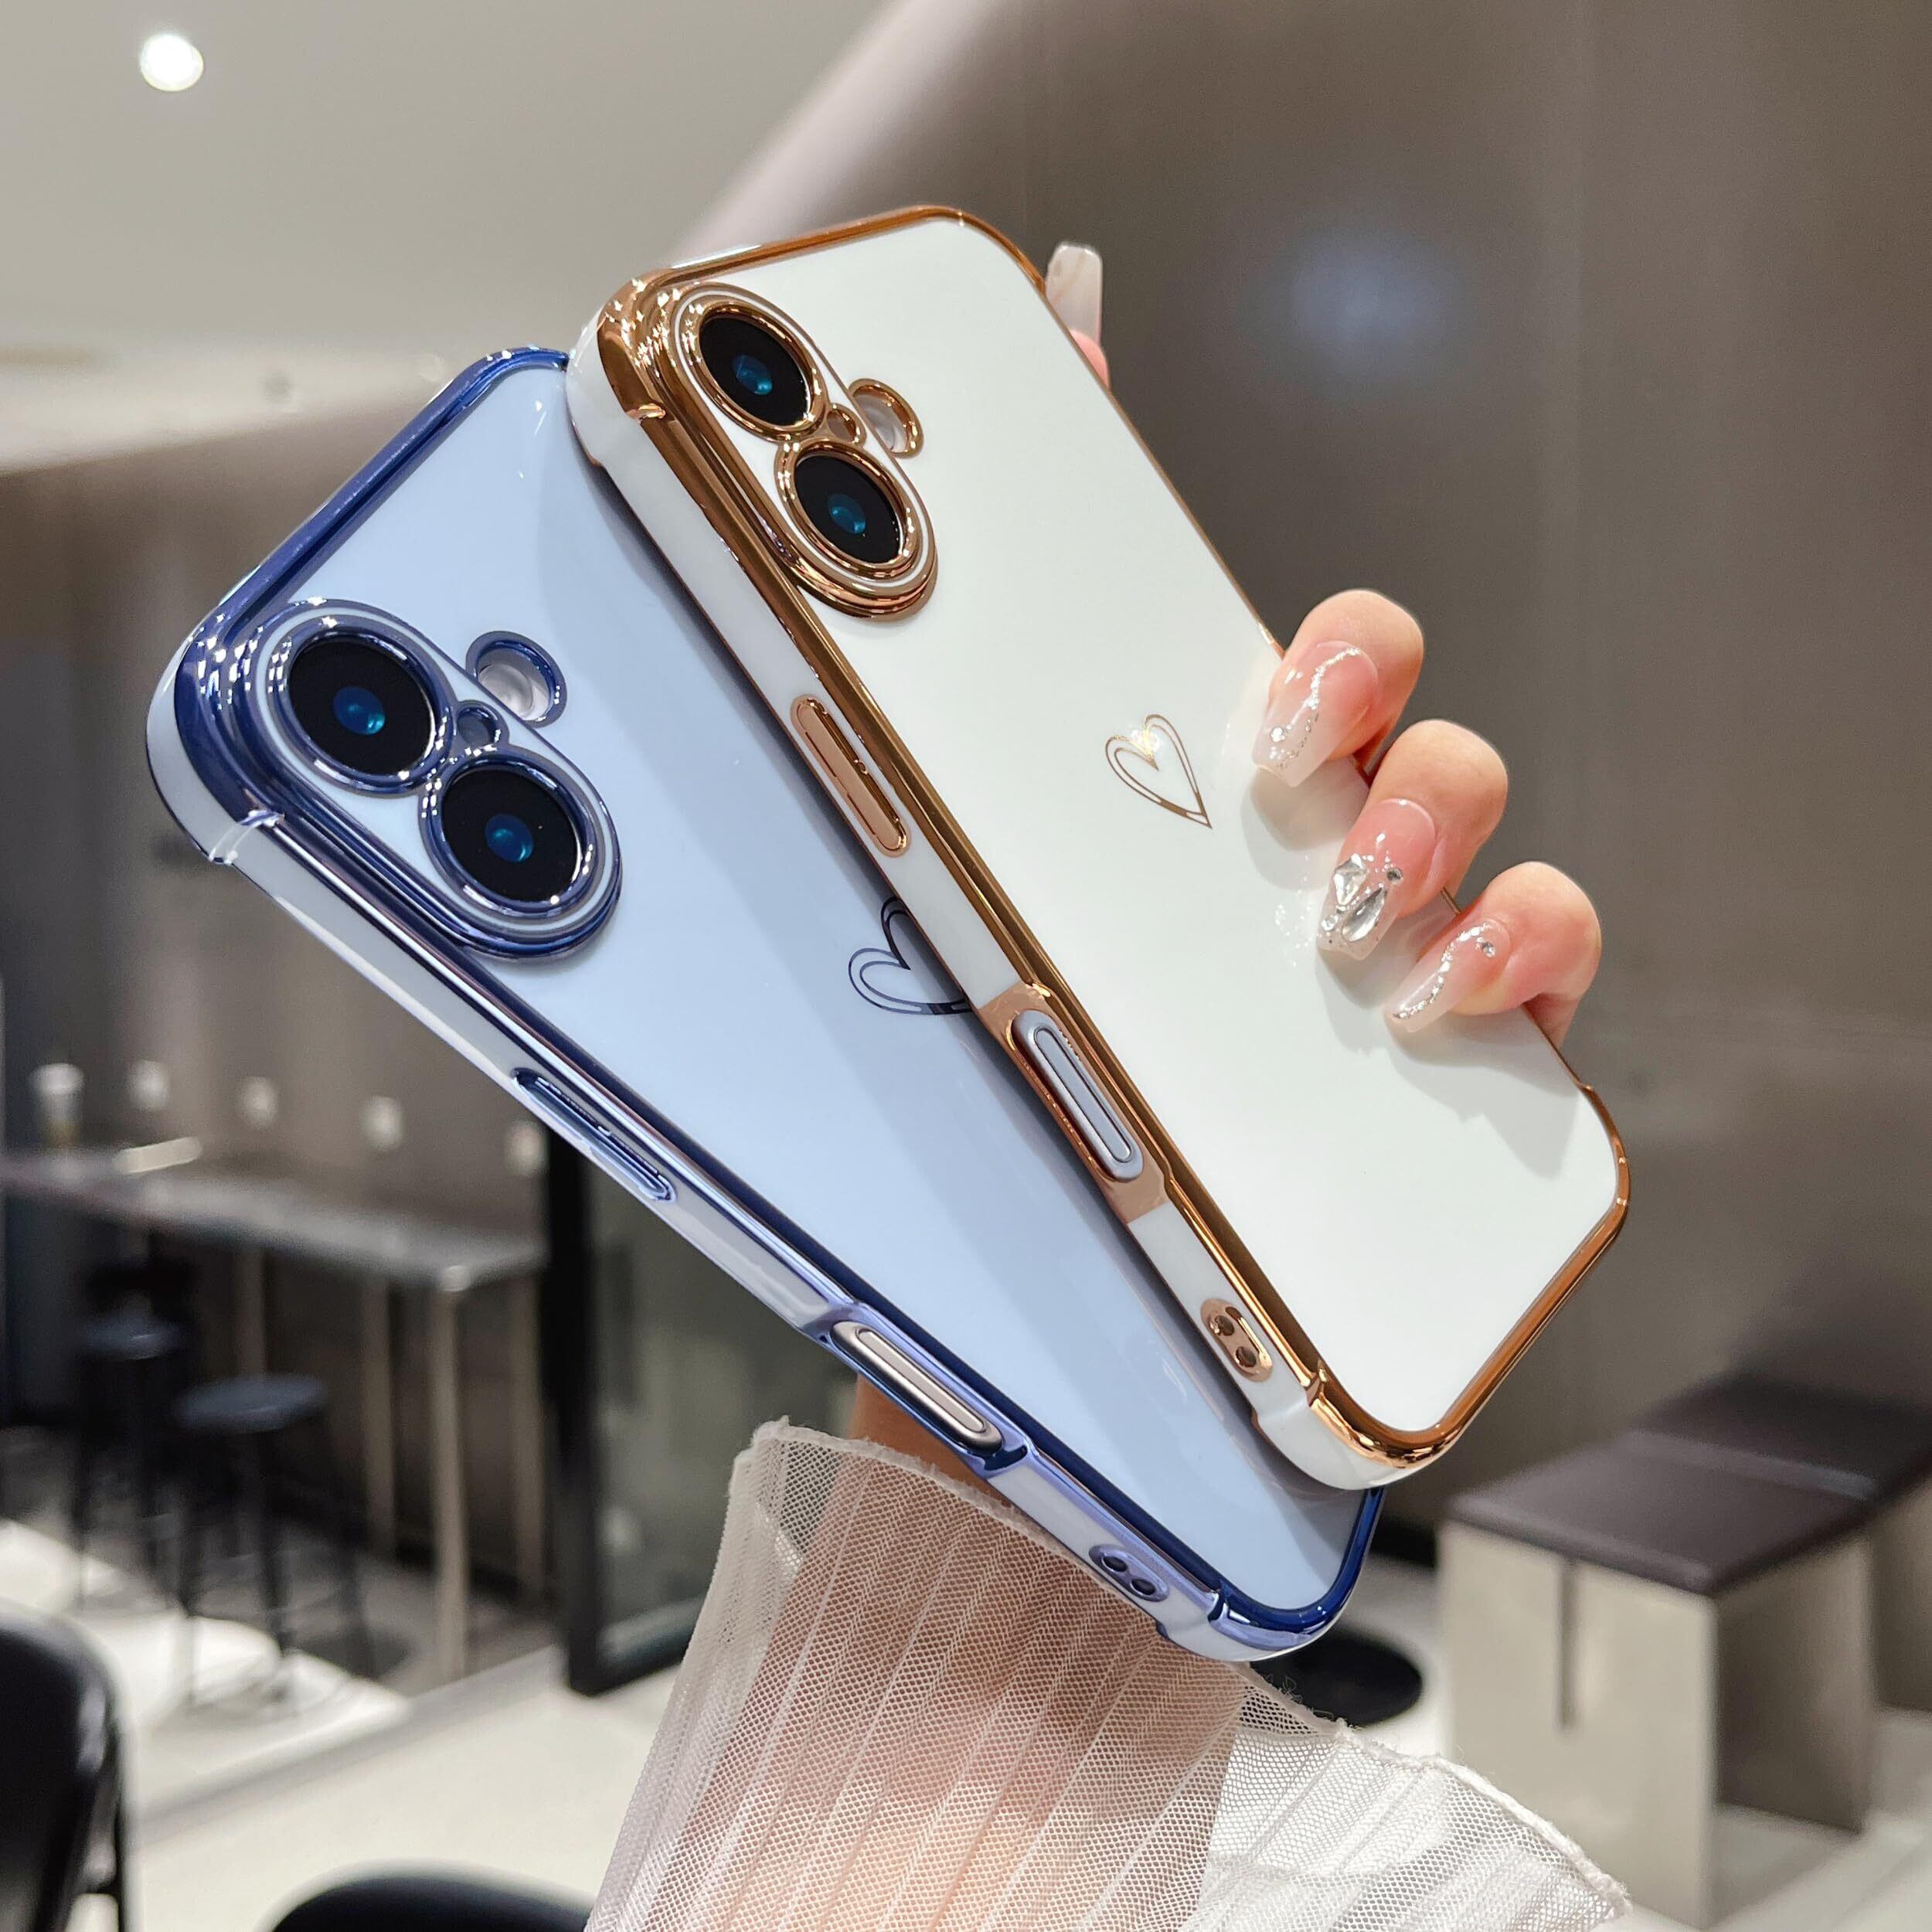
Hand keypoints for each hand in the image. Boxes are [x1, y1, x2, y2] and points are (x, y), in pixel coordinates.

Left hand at [1044, 242, 1601, 1048]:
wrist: (1093, 1169)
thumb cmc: (1081, 946)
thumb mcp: (1033, 750)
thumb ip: (1059, 549)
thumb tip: (1068, 316)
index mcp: (1264, 778)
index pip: (1353, 661)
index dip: (1344, 666)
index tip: (1275, 728)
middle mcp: (1361, 839)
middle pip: (1443, 759)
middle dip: (1401, 787)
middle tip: (1311, 844)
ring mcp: (1425, 930)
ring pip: (1506, 864)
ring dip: (1443, 874)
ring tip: (1351, 939)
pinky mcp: (1471, 1026)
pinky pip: (1550, 969)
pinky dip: (1518, 969)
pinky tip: (1432, 1008)